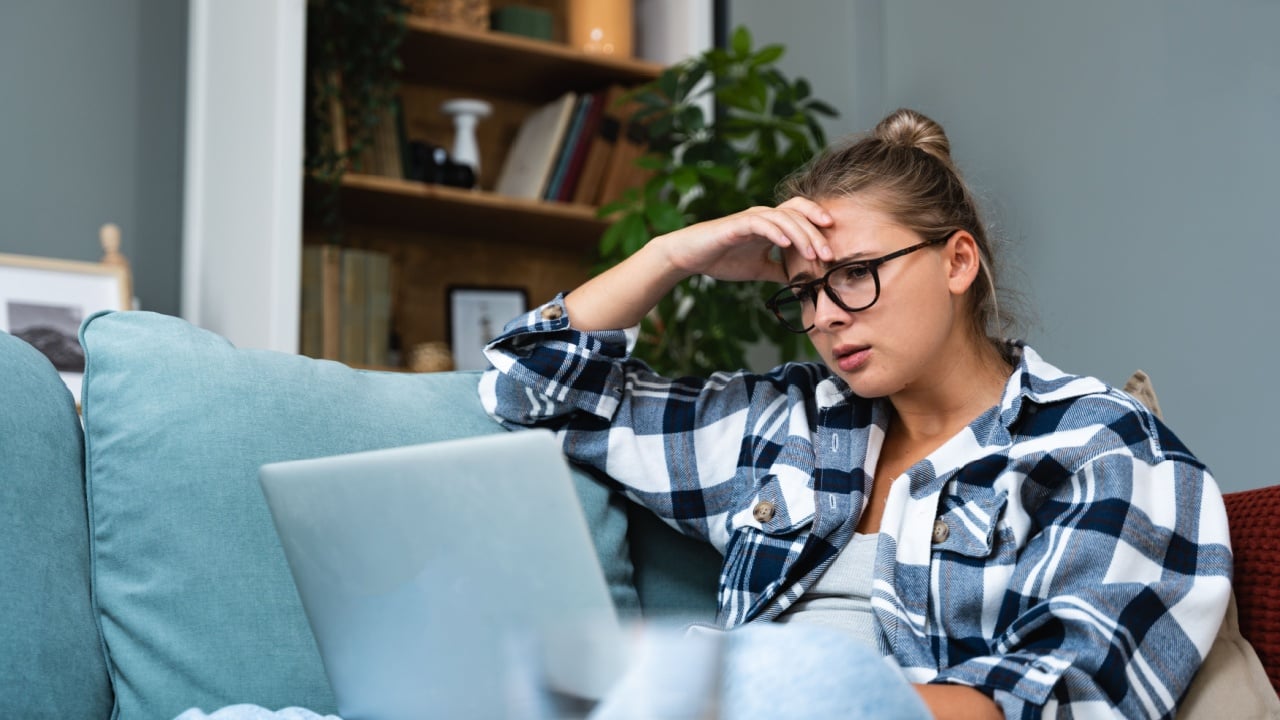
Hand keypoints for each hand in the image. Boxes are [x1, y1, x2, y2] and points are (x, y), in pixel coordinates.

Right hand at [652, 197, 835, 283]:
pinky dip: (776, 232)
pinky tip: (786, 245)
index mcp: (771, 224)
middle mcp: (764, 216)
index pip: (802, 215)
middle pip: (798, 214)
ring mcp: (751, 219)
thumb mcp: (759, 269)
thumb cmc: (722, 259)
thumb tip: (802, 282)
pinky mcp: (736, 225)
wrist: (690, 257)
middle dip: (817, 234)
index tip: (835, 246)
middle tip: (830, 255)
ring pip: (784, 218)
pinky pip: (761, 224)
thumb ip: (780, 271)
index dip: (820, 224)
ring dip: (801, 235)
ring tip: (813, 254)